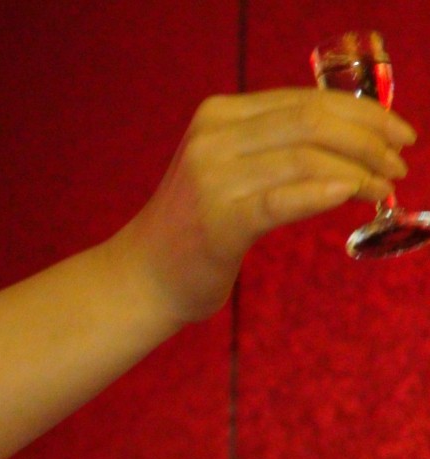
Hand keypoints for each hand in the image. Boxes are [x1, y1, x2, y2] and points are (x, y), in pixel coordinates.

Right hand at [119, 88, 416, 322]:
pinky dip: (325, 193)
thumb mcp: (227, 165)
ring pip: (306, 159)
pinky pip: (283, 200)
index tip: (398, 134)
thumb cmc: (195, 224)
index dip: (363, 114)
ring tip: (382, 190)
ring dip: (359, 173)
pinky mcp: (220, 221)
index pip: (305, 101)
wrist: (143, 275)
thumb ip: (273, 144)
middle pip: (311, 123)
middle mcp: (213, 138)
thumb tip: (356, 136)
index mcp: (217, 115)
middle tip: (398, 165)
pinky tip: (350, 196)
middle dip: (368, 141)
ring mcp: (213, 179)